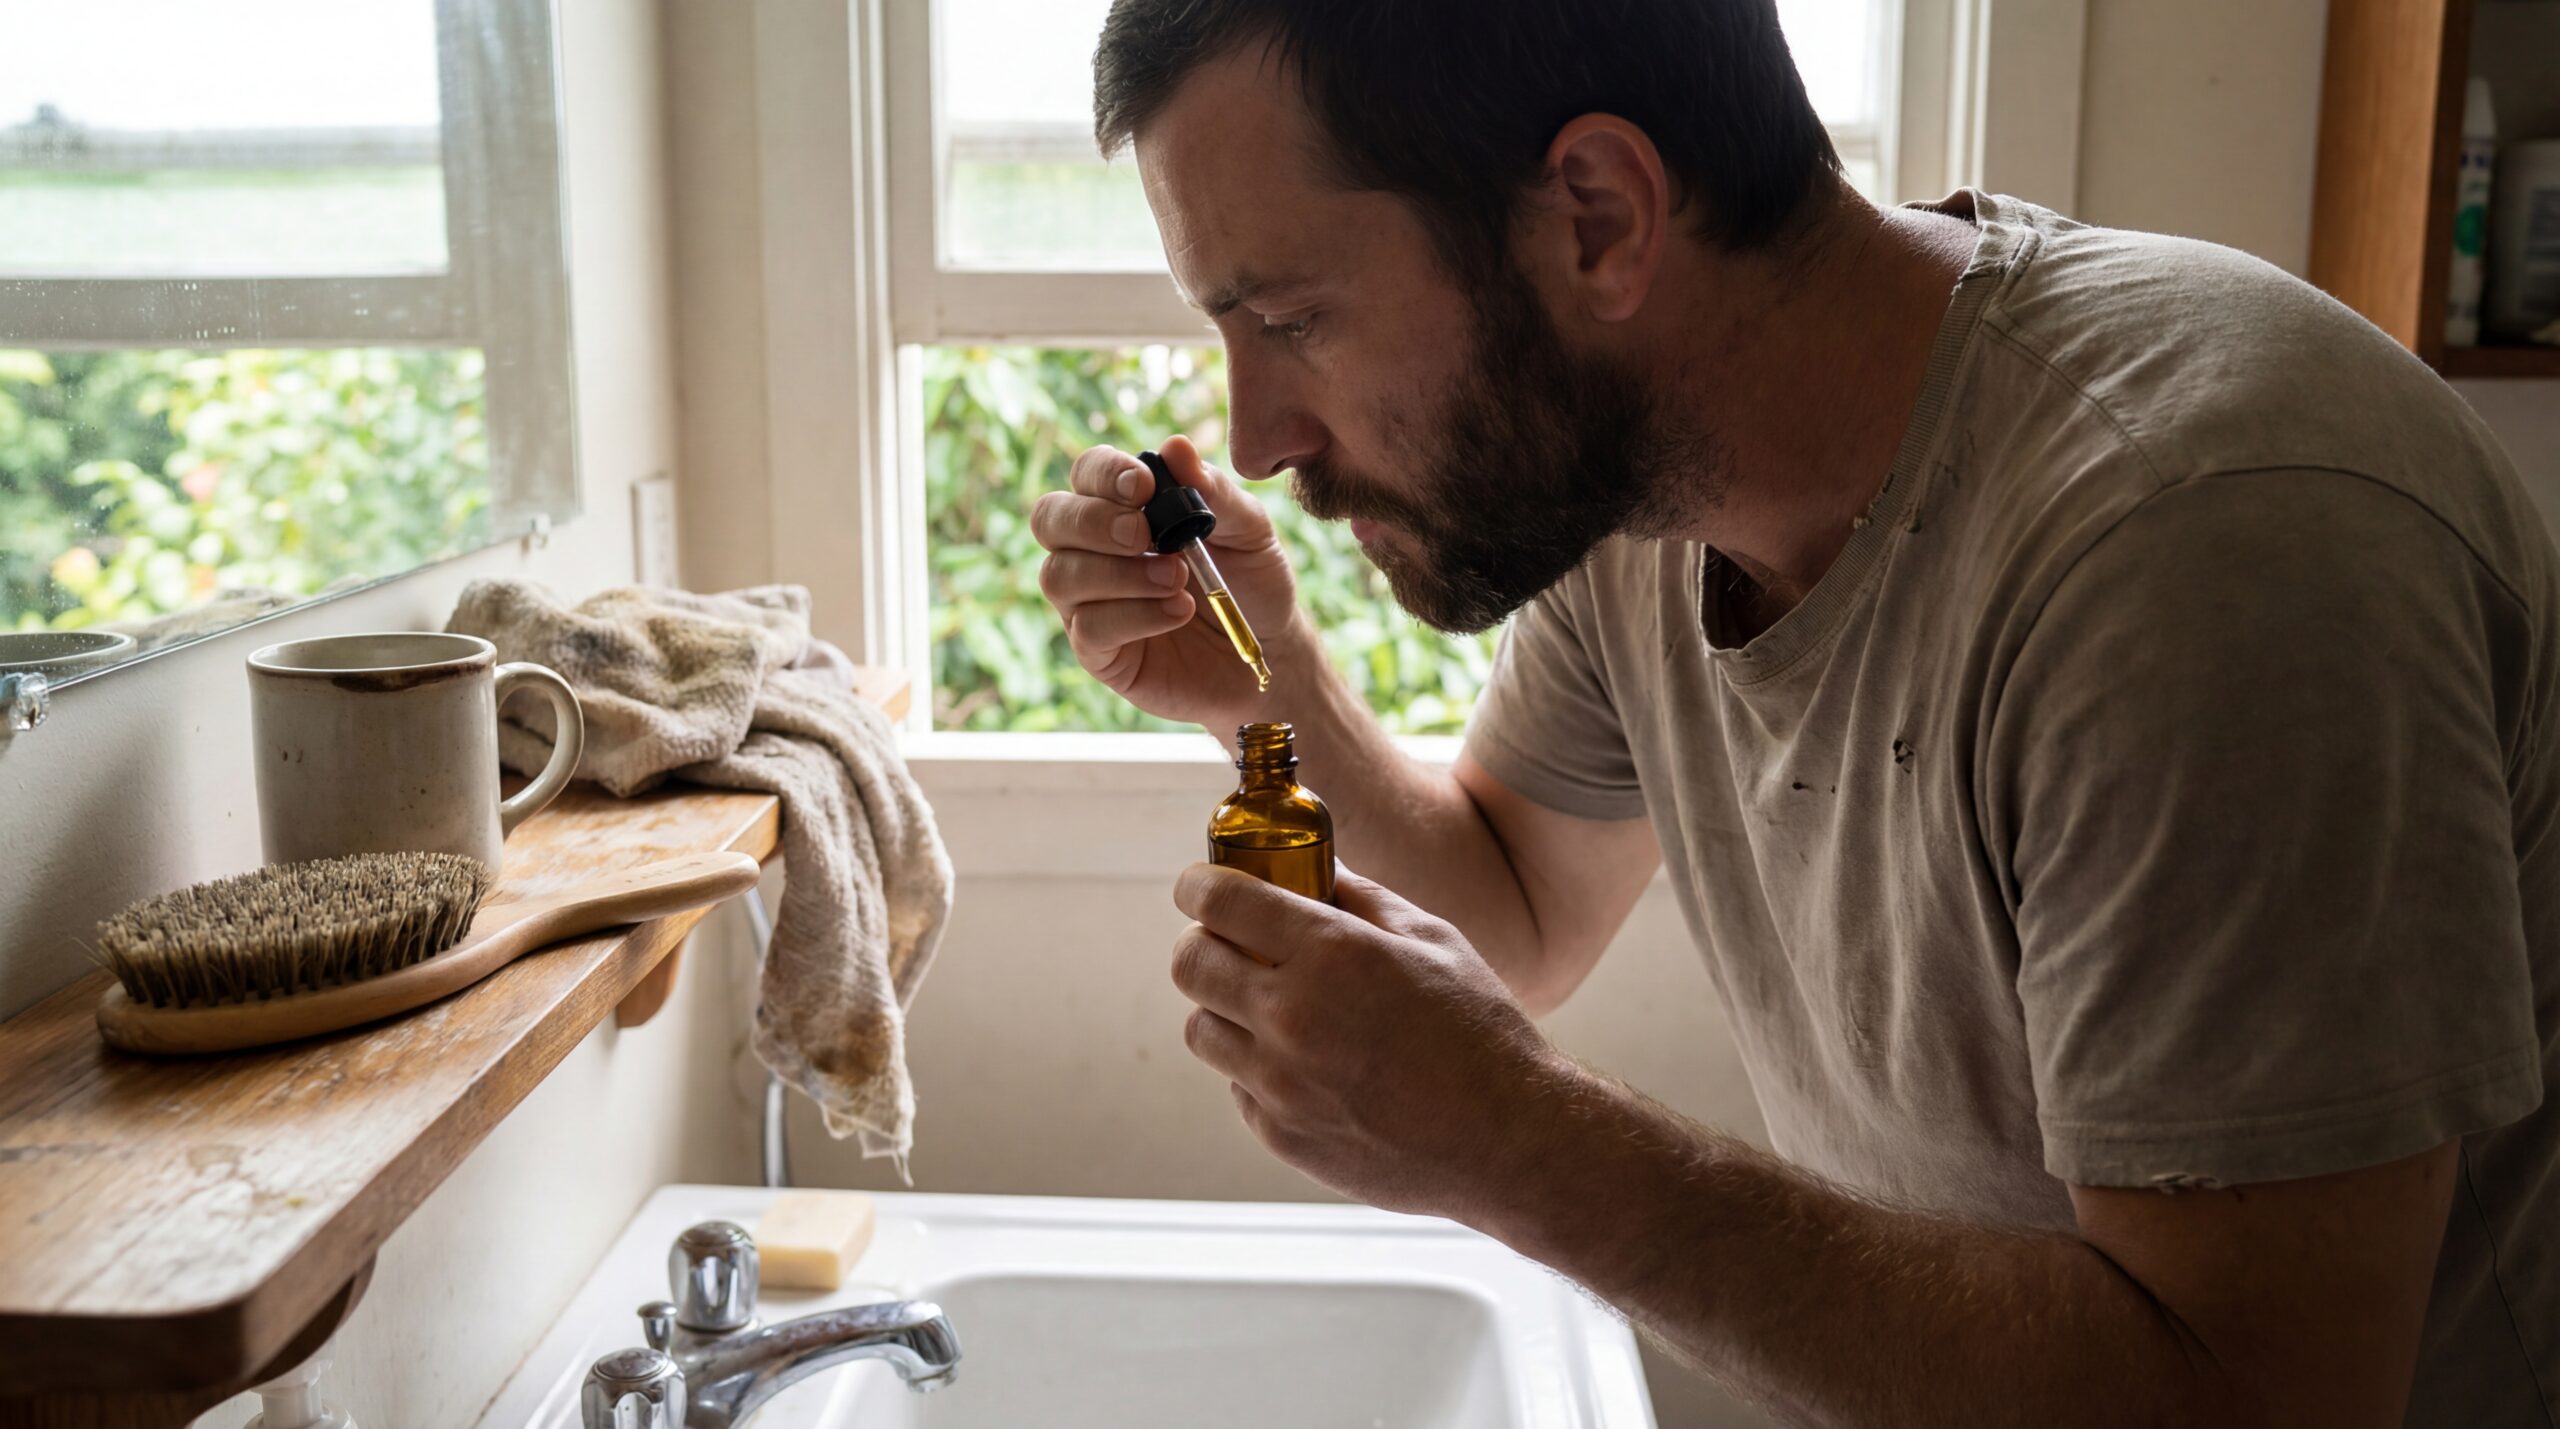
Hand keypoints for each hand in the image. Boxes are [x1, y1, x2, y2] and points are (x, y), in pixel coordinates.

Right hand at [1030, 435, 1302, 730]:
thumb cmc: (1252, 582)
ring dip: (1119, 574)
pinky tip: (1178, 612)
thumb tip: (1175, 446)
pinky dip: (1135, 616)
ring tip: (1177, 580)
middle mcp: (1093, 549)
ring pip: (1059, 575)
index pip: (1087, 473)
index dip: (1104, 473)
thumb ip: (1213, 491)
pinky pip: (1089, 628)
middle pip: (1049, 518)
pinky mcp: (1099, 651)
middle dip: (1093, 521)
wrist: (1270, 651)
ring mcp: (1088, 602)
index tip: (1144, 486)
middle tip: (1144, 535)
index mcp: (1123, 507)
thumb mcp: (1249, 530)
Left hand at [1168, 862, 1576, 1217]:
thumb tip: (1315, 867)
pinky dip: (1255, 1068)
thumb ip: (1361, 897)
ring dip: (1222, 1008)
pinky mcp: (1281, 1135)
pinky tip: (1305, 1064)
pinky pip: (1237, 1086)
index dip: (1198, 886)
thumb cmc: (1479, 1032)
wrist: (1507, 1140)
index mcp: (1331, 953)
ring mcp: (1280, 1083)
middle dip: (1202, 942)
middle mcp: (1292, 1016)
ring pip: (1201, 1028)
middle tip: (1229, 943)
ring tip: (1268, 1007)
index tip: (1200, 886)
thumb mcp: (1432, 940)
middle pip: (1190, 964)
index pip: (1219, 902)